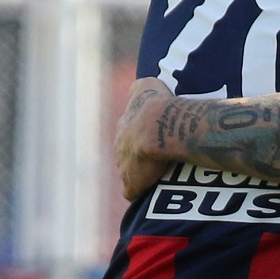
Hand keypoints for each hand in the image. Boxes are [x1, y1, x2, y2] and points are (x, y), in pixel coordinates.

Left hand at [115, 78, 174, 200]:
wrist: (159, 126)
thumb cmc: (158, 103)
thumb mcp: (146, 86)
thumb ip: (140, 88)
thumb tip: (140, 87)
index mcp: (124, 127)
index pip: (128, 136)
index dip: (141, 139)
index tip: (153, 141)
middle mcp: (119, 147)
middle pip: (126, 155)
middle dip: (138, 158)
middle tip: (157, 160)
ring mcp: (124, 166)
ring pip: (129, 173)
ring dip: (141, 175)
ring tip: (160, 178)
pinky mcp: (131, 183)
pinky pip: (133, 191)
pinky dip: (141, 191)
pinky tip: (153, 192)